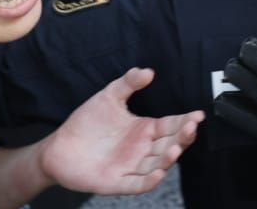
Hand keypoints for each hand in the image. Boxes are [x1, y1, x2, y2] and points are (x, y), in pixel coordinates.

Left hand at [39, 68, 201, 195]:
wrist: (59, 147)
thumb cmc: (86, 123)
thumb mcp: (109, 96)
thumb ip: (128, 82)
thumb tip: (148, 71)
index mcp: (144, 129)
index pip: (171, 125)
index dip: (186, 121)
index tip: (198, 115)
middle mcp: (142, 149)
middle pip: (170, 144)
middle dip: (182, 137)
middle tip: (190, 127)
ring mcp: (131, 166)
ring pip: (157, 164)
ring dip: (169, 158)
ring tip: (176, 147)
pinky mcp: (117, 182)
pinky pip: (138, 184)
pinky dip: (149, 181)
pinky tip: (158, 172)